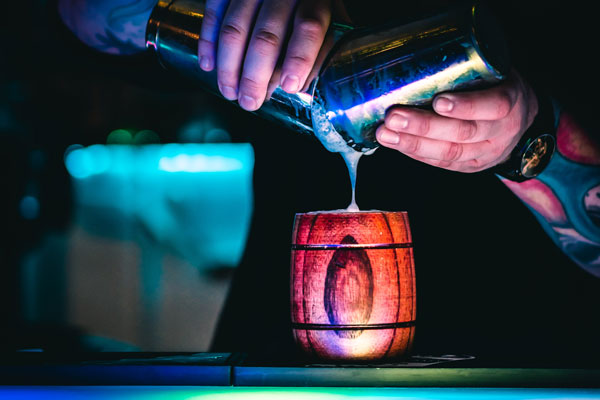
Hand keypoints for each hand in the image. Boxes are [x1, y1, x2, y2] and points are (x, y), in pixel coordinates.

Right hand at [197, 0, 334, 110]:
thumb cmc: (304, 8)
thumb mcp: (322, 26)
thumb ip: (316, 53)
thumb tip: (298, 86)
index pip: (309, 27)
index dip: (299, 59)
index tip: (289, 86)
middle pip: (267, 35)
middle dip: (255, 76)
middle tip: (249, 102)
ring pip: (235, 28)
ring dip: (229, 66)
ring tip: (229, 91)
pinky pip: (214, 12)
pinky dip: (208, 40)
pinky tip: (209, 65)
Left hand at [375, 71, 538, 172]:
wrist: (520, 117)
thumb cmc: (497, 85)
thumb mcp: (494, 70)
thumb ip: (468, 68)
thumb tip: (417, 56)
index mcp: (511, 101)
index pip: (493, 106)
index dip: (465, 106)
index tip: (438, 101)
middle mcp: (501, 132)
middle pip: (462, 133)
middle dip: (424, 127)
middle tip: (394, 117)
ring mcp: (486, 153)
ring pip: (449, 153)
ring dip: (413, 144)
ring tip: (386, 134)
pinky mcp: (470, 166)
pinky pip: (442, 162)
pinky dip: (416, 153)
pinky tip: (396, 143)